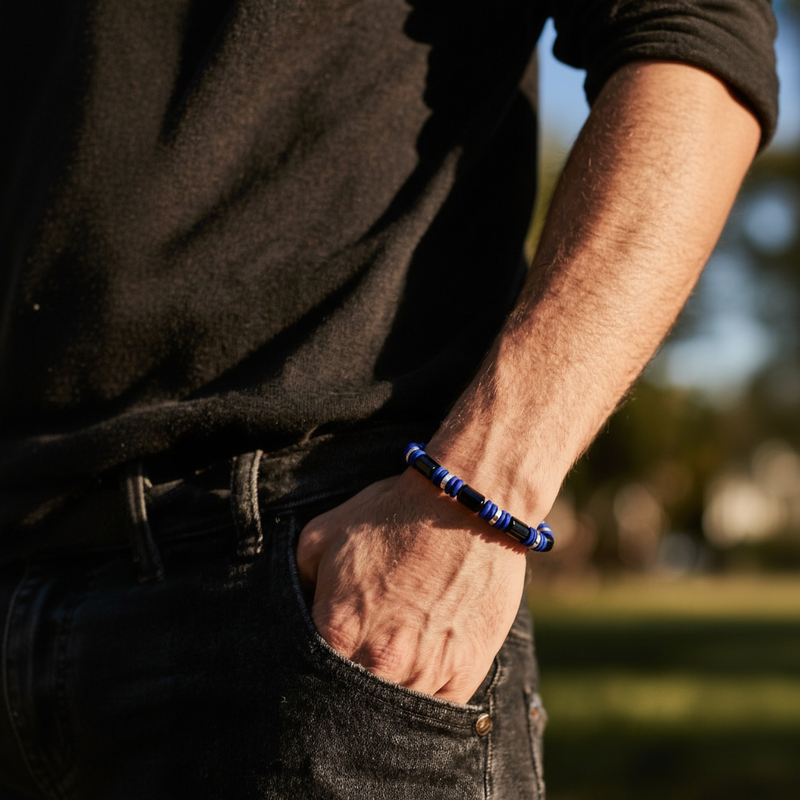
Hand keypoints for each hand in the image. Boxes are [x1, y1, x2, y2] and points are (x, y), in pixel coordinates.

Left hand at [296, 470, 527, 702]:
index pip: (306, 682)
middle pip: (350, 708)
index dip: (306, 678)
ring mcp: (426, 672)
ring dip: (387, 701)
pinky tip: (421, 677)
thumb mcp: (323, 534)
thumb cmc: (394, 514)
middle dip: (345, 697)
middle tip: (354, 671)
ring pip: (395, 716)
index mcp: (337, 630)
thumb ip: (296, 581)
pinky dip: (427, 701)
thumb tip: (295, 611)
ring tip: (389, 672)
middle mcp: (381, 661)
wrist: (467, 504)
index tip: (316, 669)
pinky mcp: (466, 672)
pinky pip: (439, 712)